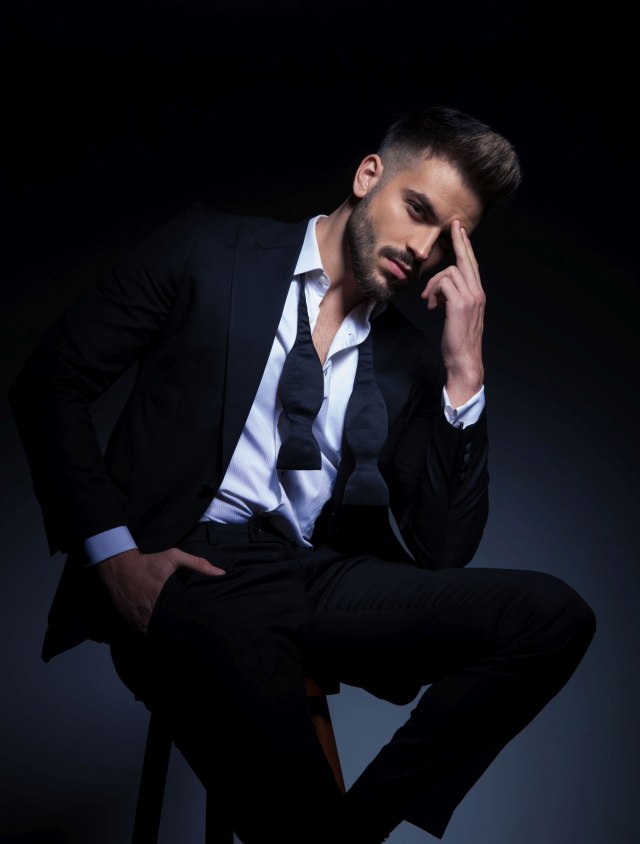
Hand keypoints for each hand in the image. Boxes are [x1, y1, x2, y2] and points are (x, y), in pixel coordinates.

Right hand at [97, 546, 224, 632]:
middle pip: (168, 628)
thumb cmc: (150, 562)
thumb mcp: (174, 557)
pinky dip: (150, 631)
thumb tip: (221, 573)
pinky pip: (142, 632)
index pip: (180, 617)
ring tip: (175, 635)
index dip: (189, 623)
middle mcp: (149, 610)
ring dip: (163, 633)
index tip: (197, 624)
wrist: (120, 567)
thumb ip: (197, 564)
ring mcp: (137, 618)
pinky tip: (158, 629)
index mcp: (163, 596)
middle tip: (189, 632)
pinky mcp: (129, 621)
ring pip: (154, 632)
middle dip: (178, 630)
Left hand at [420, 219, 484, 406]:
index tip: (459, 230)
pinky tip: (433, 306)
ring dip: (433, 285)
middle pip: (466, 260)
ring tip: (430, 301)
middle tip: (453, 225)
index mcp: (477, 294)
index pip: (471, 264)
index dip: (465, 246)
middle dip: (459, 241)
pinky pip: (443, 284)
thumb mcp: (456, 315)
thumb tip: (440, 289)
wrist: (464, 359)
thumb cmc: (458, 340)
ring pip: (449, 273)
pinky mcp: (460, 304)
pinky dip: (434, 292)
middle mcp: (477, 292)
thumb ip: (453, 298)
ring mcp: (471, 297)